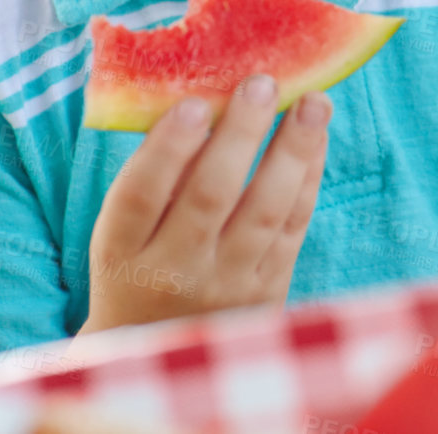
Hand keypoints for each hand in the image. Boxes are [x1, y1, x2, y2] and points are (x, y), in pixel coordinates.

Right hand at [73, 77, 331, 337]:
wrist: (159, 353)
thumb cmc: (138, 268)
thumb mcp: (121, 234)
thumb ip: (153, 177)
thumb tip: (202, 97)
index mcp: (121, 253)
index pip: (139, 196)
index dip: (167, 148)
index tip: (194, 102)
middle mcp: (173, 273)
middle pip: (209, 197)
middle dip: (240, 135)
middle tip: (262, 83)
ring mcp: (225, 286)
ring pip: (265, 211)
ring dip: (293, 150)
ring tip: (313, 102)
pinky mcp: (267, 292)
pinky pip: (293, 228)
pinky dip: (308, 179)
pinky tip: (316, 139)